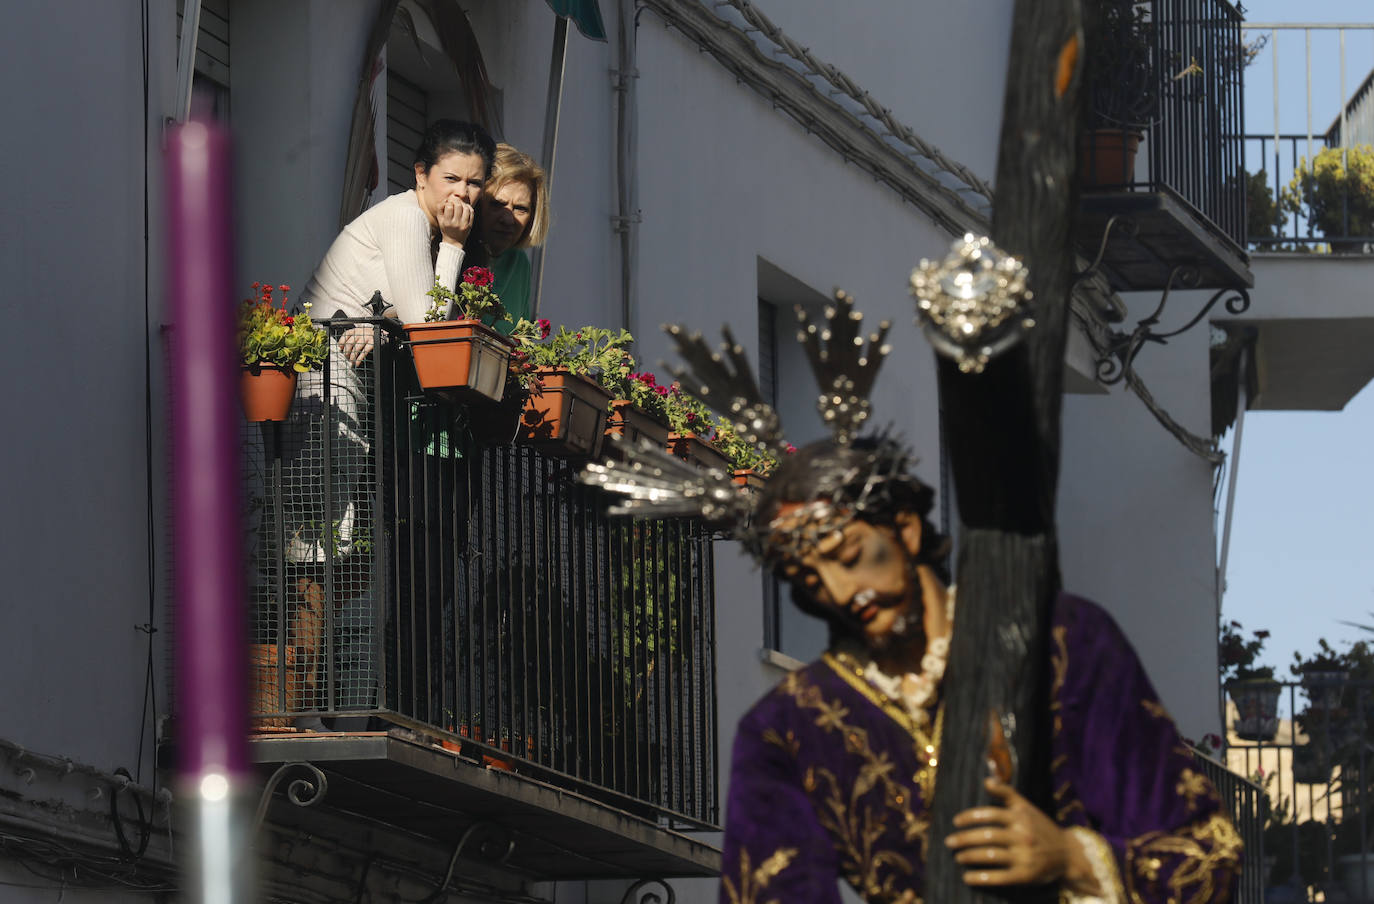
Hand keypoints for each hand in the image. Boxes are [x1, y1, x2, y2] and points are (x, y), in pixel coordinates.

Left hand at [338, 325, 374, 367]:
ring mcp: (366, 338)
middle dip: (346, 352)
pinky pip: (364, 352)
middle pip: (349, 343)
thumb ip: (352, 338)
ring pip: (356, 348)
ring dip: (352, 356)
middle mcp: (360, 333)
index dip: (341, 341)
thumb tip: (342, 348)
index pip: (346, 334)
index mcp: (356, 330)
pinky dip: (359, 358)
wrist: (381, 334)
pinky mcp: (372, 343)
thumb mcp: (360, 333)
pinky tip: (357, 362)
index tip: (340, 348)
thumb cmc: (369, 335)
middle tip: (346, 357)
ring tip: (351, 361)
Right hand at [436, 196, 473, 245]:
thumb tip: (446, 200)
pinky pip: (471, 212)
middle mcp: (456, 223)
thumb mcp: (440, 220)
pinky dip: (468, 207)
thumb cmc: (445, 228)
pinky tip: (465, 207)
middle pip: (458, 206)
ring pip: (466, 208)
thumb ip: (440, 208)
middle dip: (456, 200)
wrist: (454, 241)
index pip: (449, 207)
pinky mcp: (470, 225)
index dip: (449, 202)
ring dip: (463, 203)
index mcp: (447, 222)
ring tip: (460, 204)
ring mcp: (464, 224)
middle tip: (455, 200)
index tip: (448, 203)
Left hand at [945, 777, 1078, 887]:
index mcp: (1021, 817)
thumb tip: (987, 780)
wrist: (1067, 854)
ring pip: (991, 856)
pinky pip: (999, 877)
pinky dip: (981, 878)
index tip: (955, 822)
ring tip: (957, 857)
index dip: (970, 817)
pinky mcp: (1026, 875)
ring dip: (969, 856)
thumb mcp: (1026, 807)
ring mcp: (1025, 856)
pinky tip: (967, 877)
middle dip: (964, 839)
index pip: (990, 814)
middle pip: (987, 836)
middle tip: (949, 842)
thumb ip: (1006, 792)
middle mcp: (1023, 835)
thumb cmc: (1041, 827)